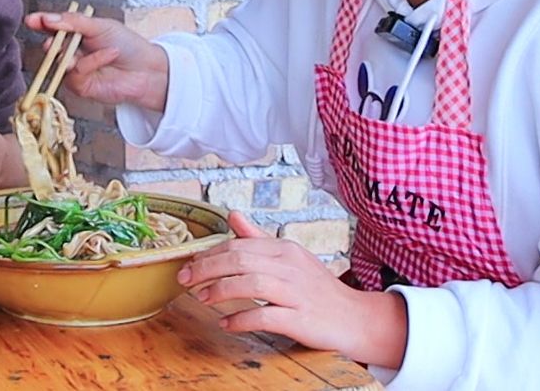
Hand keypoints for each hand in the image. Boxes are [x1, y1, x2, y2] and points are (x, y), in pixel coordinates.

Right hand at [23, 11, 169, 112]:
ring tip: (89, 47)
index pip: (53, 26)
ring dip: (73, 54)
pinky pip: (75, 73)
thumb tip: (49, 18)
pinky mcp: (80, 86)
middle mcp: (73, 51)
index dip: (41, 23)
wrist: (146, 70)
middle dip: (50, 41)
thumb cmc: (128, 45)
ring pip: (60, 61)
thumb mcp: (100, 26)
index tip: (31, 20)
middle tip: (51, 37)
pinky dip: (91, 63)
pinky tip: (107, 56)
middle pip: (51, 45)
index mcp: (77, 33)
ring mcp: (75, 70)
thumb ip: (74, 22)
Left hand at [179, 212, 407, 367]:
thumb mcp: (290, 257)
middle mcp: (290, 266)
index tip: (190, 264)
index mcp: (285, 249)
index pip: (239, 245)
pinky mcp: (300, 318)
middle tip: (185, 279)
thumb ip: (258, 239)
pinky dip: (240, 319)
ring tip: (201, 299)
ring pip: (250, 284)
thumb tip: (232, 215)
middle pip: (239, 260)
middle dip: (206, 269)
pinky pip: (264, 316)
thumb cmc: (317, 289)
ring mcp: (296, 293)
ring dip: (219, 291)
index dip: (210, 254)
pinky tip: (226, 323)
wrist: (354, 318)